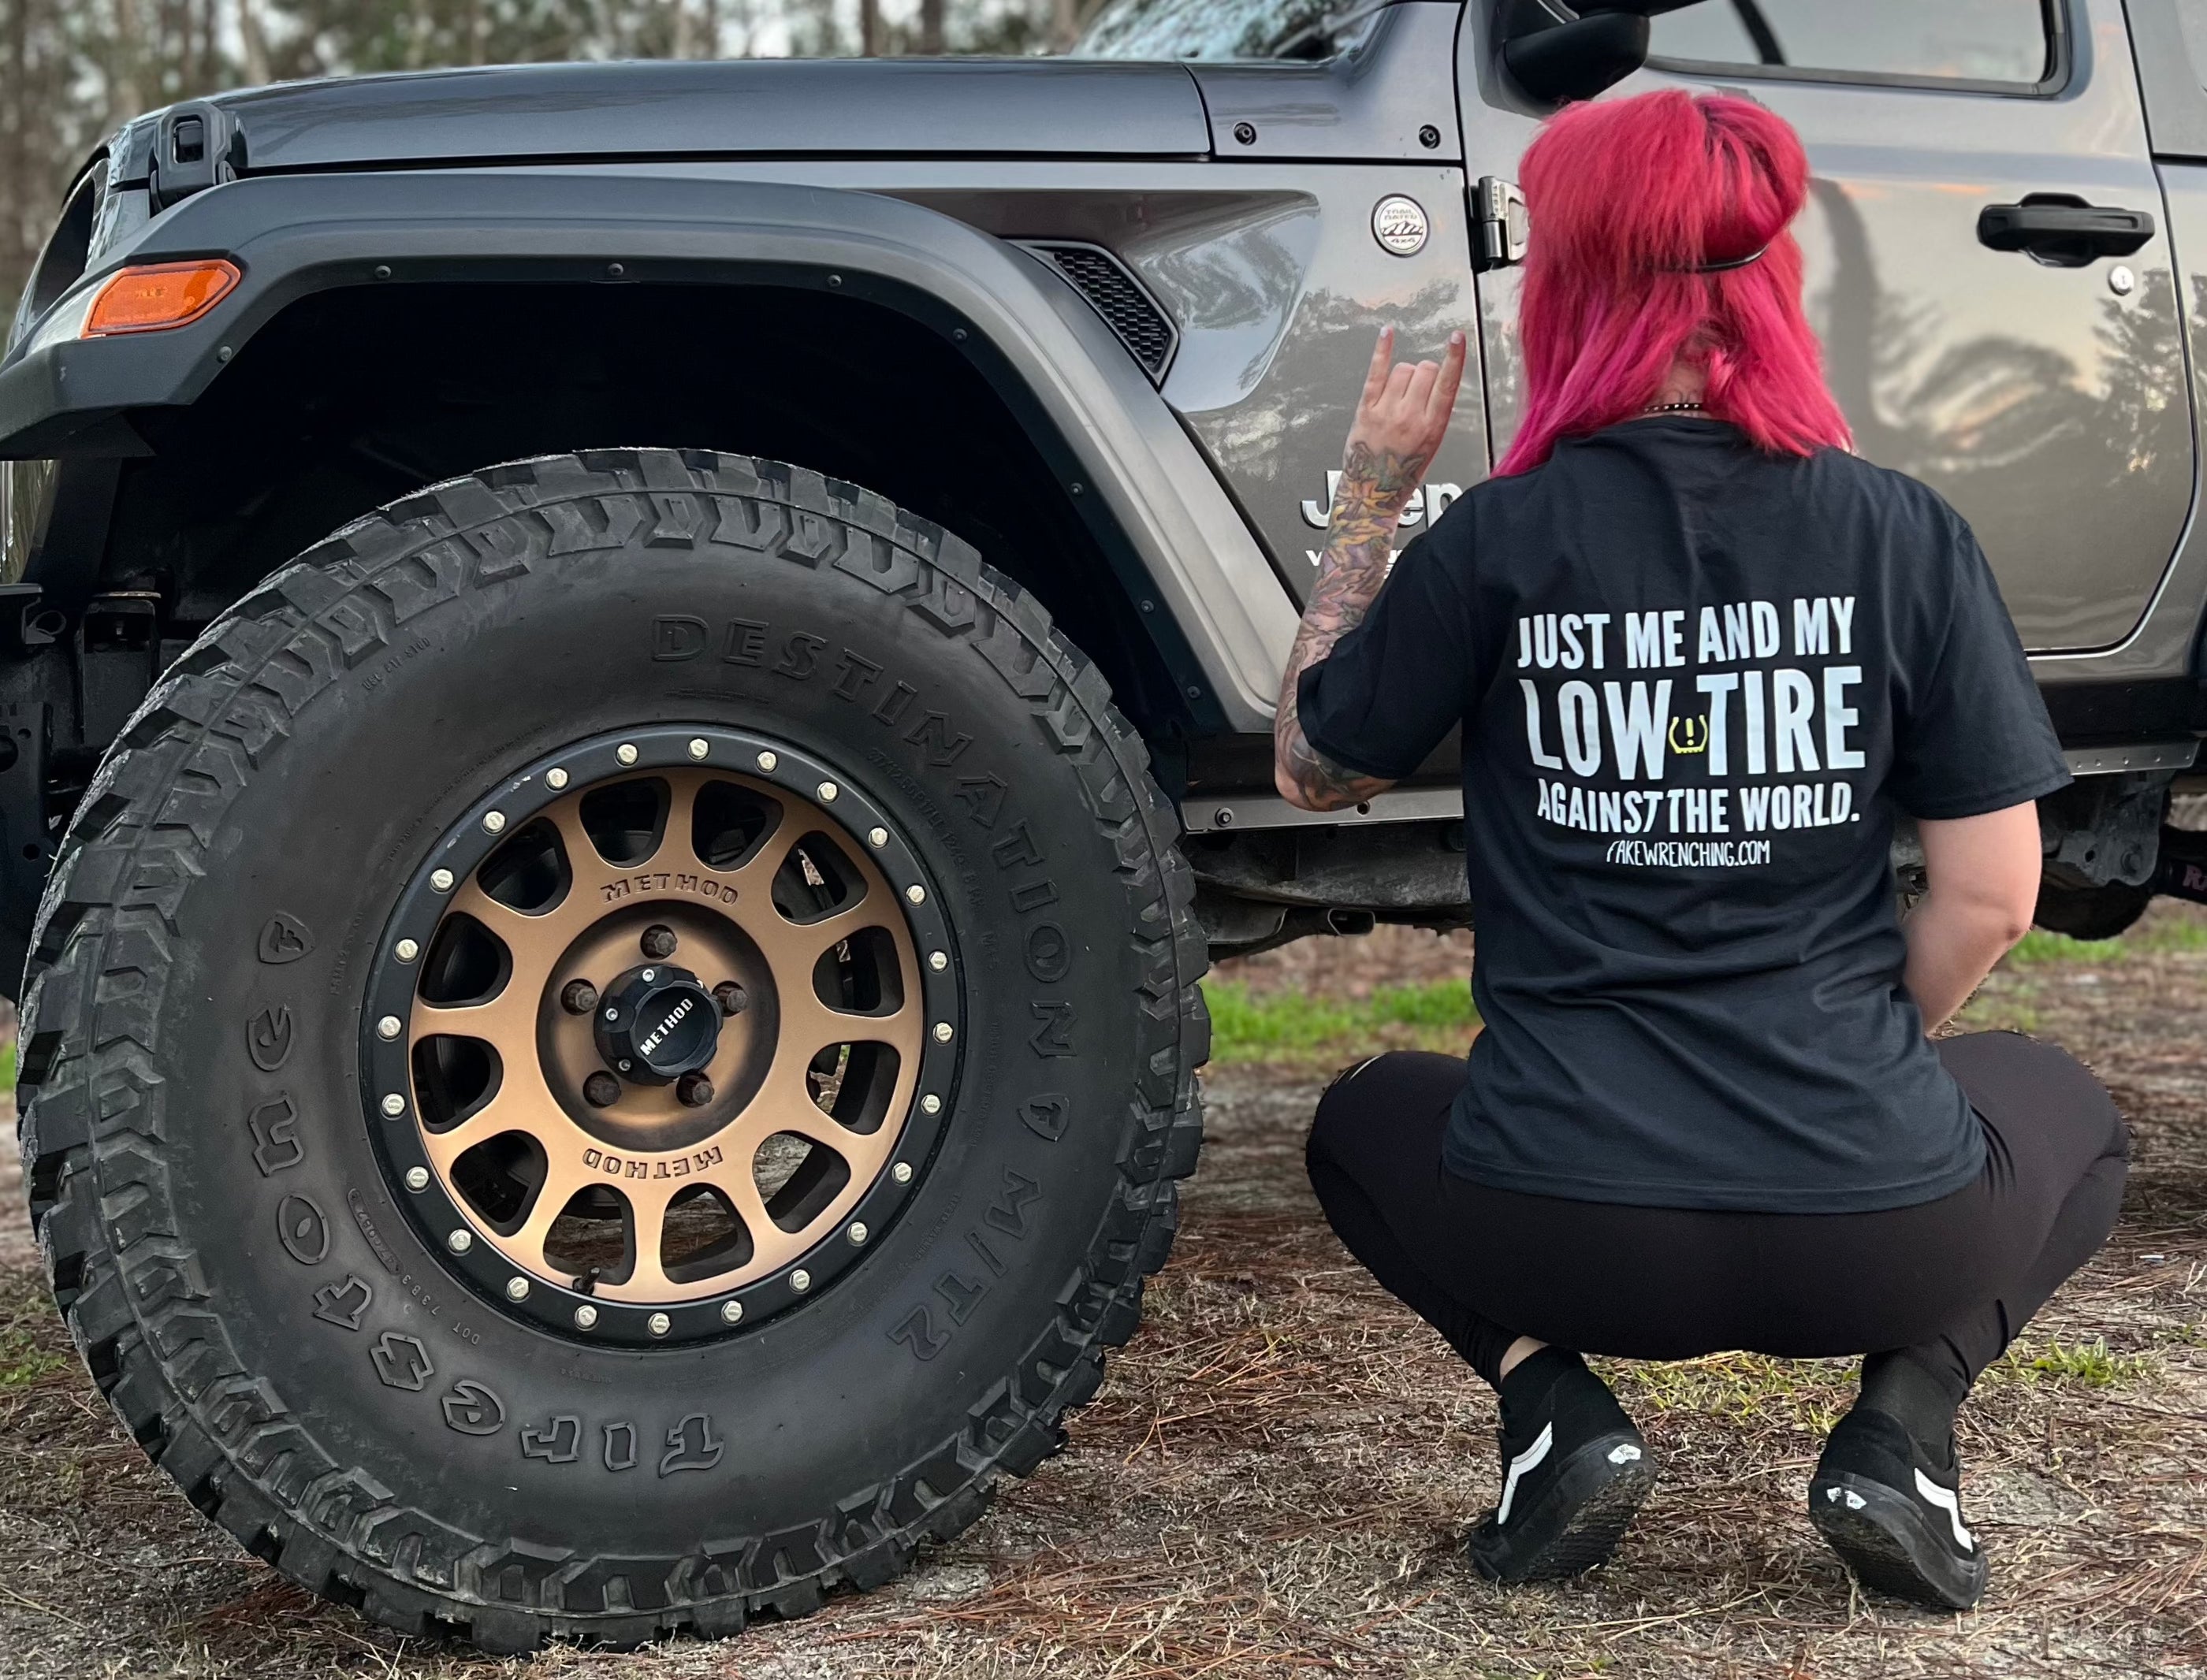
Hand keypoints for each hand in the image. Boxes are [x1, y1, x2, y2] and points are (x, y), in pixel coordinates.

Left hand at [1341, 325, 1467, 508]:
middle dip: (1426, 372)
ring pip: (1403, 369)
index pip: (1448, 384)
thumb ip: (1434, 414)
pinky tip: (1387, 335)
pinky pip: (1376, 373)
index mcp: (1433, 428)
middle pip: (1425, 370)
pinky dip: (1382, 350)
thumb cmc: (1401, 474)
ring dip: (1405, 373)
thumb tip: (1435, 383)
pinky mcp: (1366, 410)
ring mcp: (1387, 412)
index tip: (1457, 338)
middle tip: (1418, 389)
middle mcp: (1411, 418)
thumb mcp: (1431, 448)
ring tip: (1400, 393)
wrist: (1371, 494)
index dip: (1454, 357)